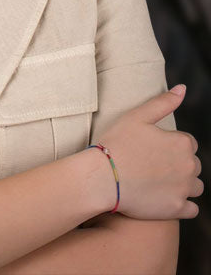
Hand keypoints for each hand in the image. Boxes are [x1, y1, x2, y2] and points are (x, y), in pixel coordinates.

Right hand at [96, 85, 202, 219]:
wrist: (102, 177)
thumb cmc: (117, 143)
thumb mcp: (137, 116)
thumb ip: (163, 102)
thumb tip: (183, 88)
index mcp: (182, 143)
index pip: (187, 142)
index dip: (169, 144)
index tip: (151, 148)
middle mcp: (189, 166)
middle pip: (193, 164)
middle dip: (178, 164)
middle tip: (151, 164)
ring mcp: (184, 189)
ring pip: (195, 186)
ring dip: (183, 184)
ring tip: (157, 180)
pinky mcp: (177, 209)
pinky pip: (191, 208)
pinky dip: (182, 204)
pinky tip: (163, 197)